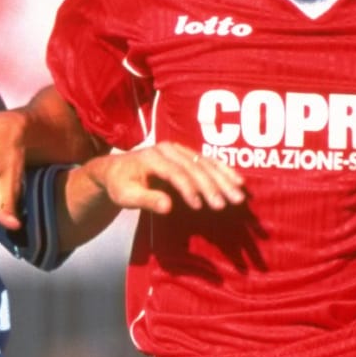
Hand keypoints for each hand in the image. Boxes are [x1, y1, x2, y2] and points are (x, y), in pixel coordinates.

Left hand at [78, 143, 243, 216]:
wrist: (116, 169)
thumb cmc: (120, 185)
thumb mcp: (125, 196)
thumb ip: (146, 200)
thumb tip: (168, 207)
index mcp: (152, 157)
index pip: (175, 173)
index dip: (189, 189)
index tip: (200, 206)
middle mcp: (168, 149)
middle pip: (195, 167)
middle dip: (214, 186)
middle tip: (229, 203)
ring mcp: (179, 149)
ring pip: (205, 163)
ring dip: (224, 179)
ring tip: (239, 195)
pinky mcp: (186, 153)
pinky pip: (208, 161)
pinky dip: (224, 171)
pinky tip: (237, 181)